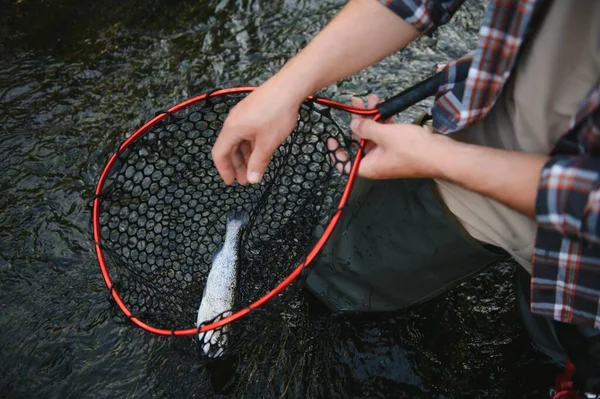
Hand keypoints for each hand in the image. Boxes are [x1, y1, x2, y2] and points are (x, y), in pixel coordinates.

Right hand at [212, 81, 300, 184]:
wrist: (289, 86)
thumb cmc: (277, 112)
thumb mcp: (268, 143)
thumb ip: (258, 162)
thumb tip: (252, 179)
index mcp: (232, 129)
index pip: (219, 154)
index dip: (224, 170)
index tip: (231, 182)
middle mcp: (233, 121)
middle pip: (228, 148)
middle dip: (236, 165)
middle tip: (245, 179)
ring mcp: (243, 115)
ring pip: (239, 140)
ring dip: (245, 156)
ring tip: (254, 168)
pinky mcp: (252, 111)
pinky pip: (246, 132)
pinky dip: (251, 145)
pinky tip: (260, 152)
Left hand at [328, 94, 444, 179]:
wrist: (441, 154)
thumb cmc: (414, 150)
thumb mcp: (384, 135)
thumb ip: (365, 128)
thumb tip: (354, 124)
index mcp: (368, 167)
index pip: (345, 164)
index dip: (336, 152)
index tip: (330, 138)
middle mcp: (376, 164)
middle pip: (359, 144)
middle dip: (357, 124)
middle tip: (355, 105)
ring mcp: (388, 156)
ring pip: (373, 137)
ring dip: (371, 119)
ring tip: (370, 101)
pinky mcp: (399, 149)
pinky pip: (385, 136)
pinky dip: (383, 123)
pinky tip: (383, 109)